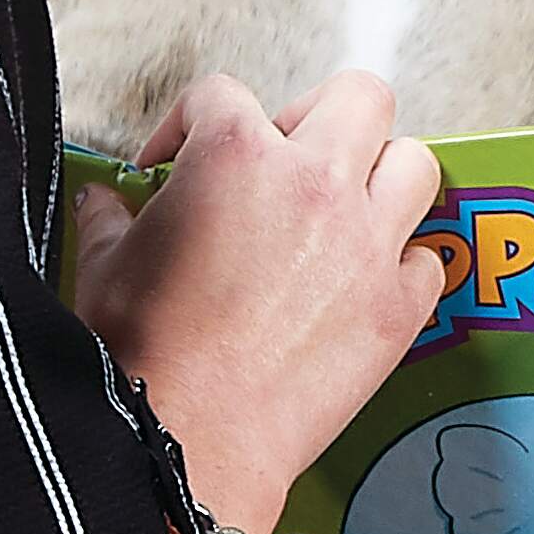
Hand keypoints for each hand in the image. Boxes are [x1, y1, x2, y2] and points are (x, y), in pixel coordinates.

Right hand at [76, 71, 444, 533]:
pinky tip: (366, 282)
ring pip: (416, 162)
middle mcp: (314, 183)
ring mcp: (366, 244)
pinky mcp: (397, 308)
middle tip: (291, 154)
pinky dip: (403, 263)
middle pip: (359, 97)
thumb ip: (111, 219)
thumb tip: (106, 202)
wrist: (190, 440)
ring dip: (383, 175)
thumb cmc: (146, 357)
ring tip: (348, 206)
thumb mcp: (105, 266)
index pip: (223, 94)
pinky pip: (428, 259)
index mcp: (234, 155)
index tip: (177, 164)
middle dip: (322, 114)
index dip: (190, 123)